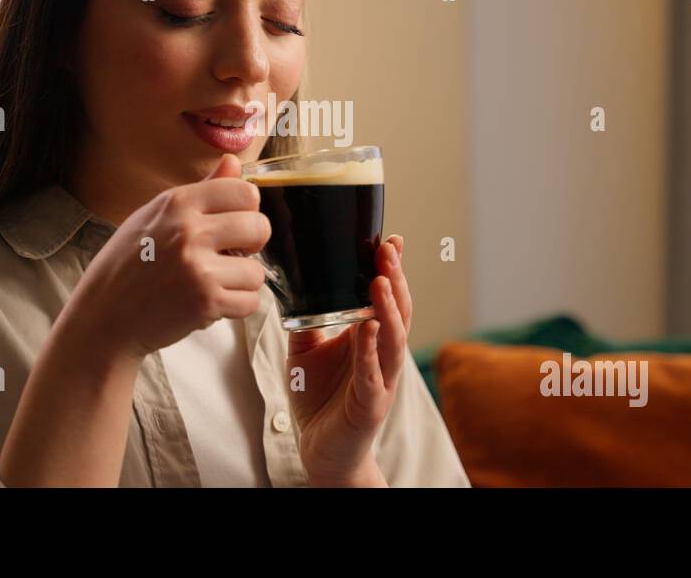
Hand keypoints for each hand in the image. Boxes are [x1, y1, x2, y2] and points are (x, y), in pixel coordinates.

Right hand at [60, 153, 271, 360]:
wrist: (103, 317)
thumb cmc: (128, 264)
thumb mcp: (155, 215)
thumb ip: (202, 191)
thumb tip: (234, 162)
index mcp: (177, 203)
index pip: (244, 192)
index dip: (247, 211)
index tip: (233, 225)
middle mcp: (189, 231)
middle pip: (259, 227)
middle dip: (252, 244)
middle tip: (228, 256)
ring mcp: (198, 268)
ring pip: (256, 271)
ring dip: (241, 281)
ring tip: (213, 283)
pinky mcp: (205, 302)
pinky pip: (250, 301)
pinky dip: (236, 306)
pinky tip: (210, 303)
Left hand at [286, 235, 411, 486]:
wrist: (321, 449)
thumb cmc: (320, 400)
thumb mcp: (306, 351)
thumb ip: (306, 320)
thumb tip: (292, 286)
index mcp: (371, 338)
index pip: (388, 297)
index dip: (392, 270)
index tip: (390, 240)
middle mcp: (383, 354)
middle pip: (398, 310)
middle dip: (395, 278)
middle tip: (387, 249)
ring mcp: (381, 378)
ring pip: (394, 338)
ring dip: (389, 308)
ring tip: (381, 281)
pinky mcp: (371, 403)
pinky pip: (373, 373)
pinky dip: (371, 350)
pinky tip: (369, 328)